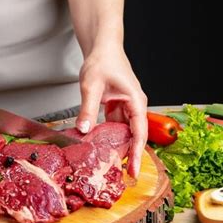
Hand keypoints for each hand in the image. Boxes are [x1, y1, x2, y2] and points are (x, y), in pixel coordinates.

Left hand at [76, 46, 147, 177]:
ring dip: (119, 146)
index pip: (139, 132)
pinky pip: (116, 124)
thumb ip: (87, 109)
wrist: (102, 47)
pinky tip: (101, 144)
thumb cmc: (102, 61)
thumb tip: (83, 130)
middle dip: (129, 154)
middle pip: (135, 135)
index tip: (133, 170)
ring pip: (125, 131)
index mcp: (135, 100)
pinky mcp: (118, 105)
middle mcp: (135, 105)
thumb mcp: (91, 86)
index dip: (136, 153)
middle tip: (124, 175)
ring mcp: (127, 105)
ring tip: (112, 164)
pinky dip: (110, 135)